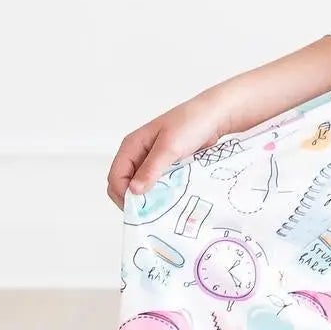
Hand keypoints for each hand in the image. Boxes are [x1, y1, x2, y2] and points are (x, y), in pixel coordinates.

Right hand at [107, 90, 237, 209]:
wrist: (215, 116)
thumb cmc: (191, 124)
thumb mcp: (169, 147)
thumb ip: (151, 169)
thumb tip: (133, 191)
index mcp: (132, 146)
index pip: (115, 176)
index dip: (122, 195)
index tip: (138, 210)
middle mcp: (138, 154)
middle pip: (124, 183)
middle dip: (132, 199)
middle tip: (149, 214)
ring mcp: (152, 161)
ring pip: (140, 186)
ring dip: (147, 198)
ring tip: (160, 210)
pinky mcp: (166, 166)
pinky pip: (156, 184)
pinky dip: (159, 194)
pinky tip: (169, 201)